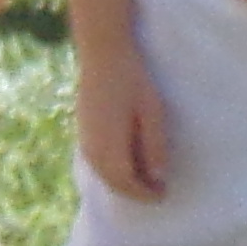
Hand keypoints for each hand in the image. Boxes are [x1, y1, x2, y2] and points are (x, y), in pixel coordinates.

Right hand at [74, 39, 173, 201]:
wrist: (102, 53)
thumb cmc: (132, 80)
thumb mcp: (152, 113)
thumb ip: (154, 147)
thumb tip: (158, 177)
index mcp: (110, 146)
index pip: (126, 183)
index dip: (145, 193)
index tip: (164, 193)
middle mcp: (92, 147)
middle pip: (112, 182)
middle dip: (134, 191)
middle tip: (156, 190)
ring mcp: (84, 136)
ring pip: (101, 172)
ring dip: (121, 181)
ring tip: (143, 178)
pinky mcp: (82, 127)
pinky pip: (95, 160)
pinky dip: (110, 169)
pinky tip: (124, 161)